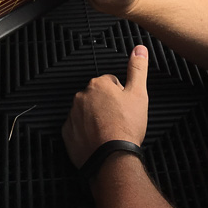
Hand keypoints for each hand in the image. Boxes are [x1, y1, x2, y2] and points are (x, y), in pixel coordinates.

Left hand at [62, 45, 149, 168]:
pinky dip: (86, 133)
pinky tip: (98, 139)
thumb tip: (139, 49)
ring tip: (110, 131)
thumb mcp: (139, 94)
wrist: (112, 158)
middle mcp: (81, 97)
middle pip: (97, 97)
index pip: (111, 83)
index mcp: (98, 85)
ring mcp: (72, 115)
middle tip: (119, 120)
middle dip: (106, 106)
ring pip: (86, 112)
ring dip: (96, 118)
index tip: (125, 107)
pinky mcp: (67, 133)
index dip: (121, 95)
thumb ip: (138, 69)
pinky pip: (77, 128)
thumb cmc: (125, 127)